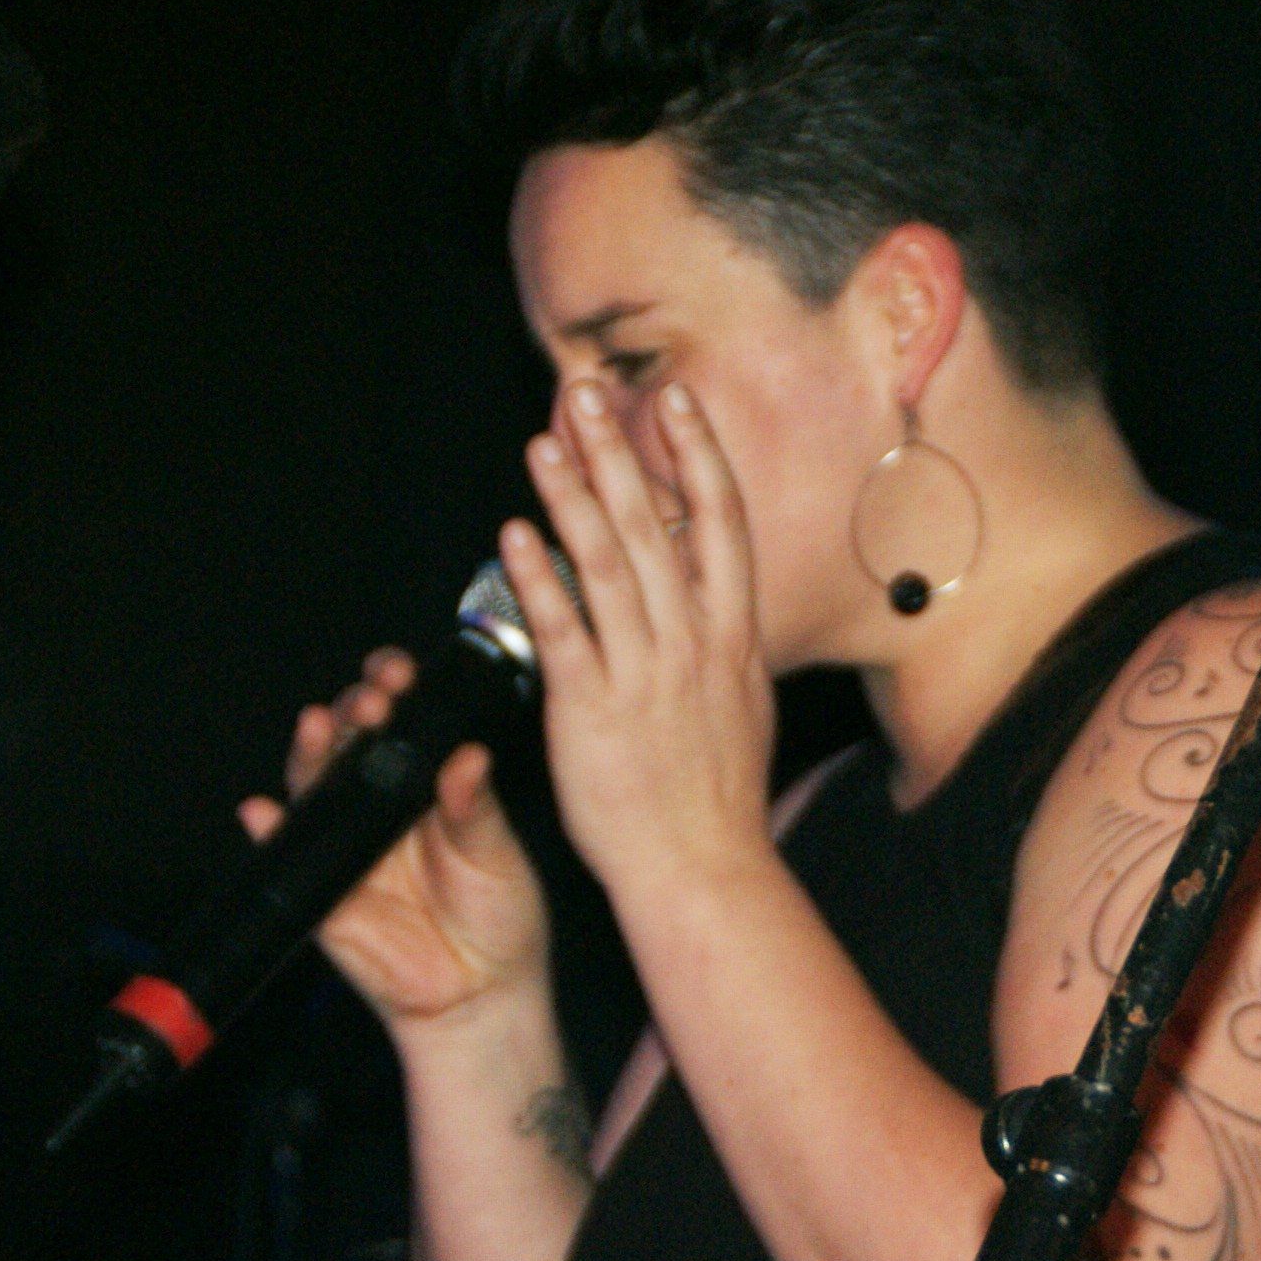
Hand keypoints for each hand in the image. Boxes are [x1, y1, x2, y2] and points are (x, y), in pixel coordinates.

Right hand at [238, 648, 548, 1033]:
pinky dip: (270, 830)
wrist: (481, 993)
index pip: (400, 724)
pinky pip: (285, 853)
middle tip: (372, 698)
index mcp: (426, 788)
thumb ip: (477, 808)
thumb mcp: (497, 855)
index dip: (394, 691)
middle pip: (349, 742)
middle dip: (353, 709)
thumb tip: (468, 757)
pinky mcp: (323, 888)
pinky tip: (264, 812)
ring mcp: (347, 844)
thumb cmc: (499, 918)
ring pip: (314, 785)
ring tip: (319, 726)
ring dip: (311, 752)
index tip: (401, 671)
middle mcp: (380, 807)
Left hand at [501, 377, 774, 900]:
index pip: (721, 526)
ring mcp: (643, 673)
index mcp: (732, 638)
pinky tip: (514, 534)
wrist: (703, 867)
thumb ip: (723, 642)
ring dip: (573, 497)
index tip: (675, 401)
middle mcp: (692, 643)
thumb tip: (711, 597)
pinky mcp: (591, 709)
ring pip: (607, 566)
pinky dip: (537, 579)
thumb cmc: (718, 797)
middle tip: (588, 393)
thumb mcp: (745, 704)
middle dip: (620, 452)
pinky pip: (561, 631)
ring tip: (543, 442)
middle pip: (656, 526)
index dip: (698, 456)